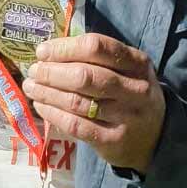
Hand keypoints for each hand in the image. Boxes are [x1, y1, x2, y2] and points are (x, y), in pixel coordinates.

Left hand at [22, 32, 166, 174]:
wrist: (155, 138)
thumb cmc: (130, 96)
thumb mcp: (127, 71)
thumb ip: (96, 59)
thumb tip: (49, 53)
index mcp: (138, 63)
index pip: (97, 47)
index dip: (65, 48)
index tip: (42, 52)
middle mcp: (136, 89)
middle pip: (85, 76)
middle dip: (52, 72)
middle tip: (34, 71)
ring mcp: (126, 116)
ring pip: (77, 101)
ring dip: (47, 93)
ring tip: (32, 87)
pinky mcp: (112, 140)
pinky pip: (75, 125)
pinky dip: (53, 114)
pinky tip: (41, 106)